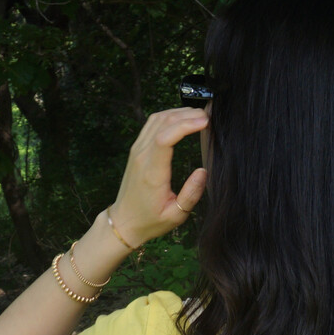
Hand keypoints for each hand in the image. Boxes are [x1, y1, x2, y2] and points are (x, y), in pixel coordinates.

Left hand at [109, 107, 208, 246]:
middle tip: (208, 117)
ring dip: (178, 113)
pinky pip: (152, 124)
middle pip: (163, 123)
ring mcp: (137, 150)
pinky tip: (182, 119)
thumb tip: (203, 171)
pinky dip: (168, 117)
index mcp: (152, 173)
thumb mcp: (176, 215)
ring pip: (157, 119)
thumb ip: (191, 194)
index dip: (186, 125)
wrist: (125, 221)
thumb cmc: (150, 220)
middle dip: (187, 115)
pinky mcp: (137, 149)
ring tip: (198, 116)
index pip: (166, 138)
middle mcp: (142, 157)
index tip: (205, 122)